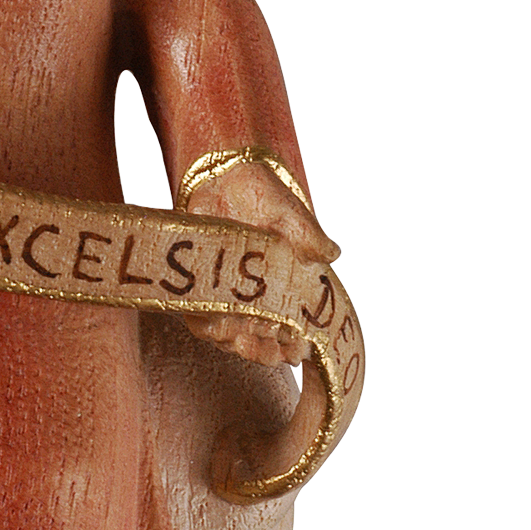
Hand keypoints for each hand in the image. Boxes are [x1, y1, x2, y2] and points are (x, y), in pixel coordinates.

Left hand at [184, 158, 339, 367]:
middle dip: (265, 351)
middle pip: (260, 341)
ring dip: (236, 344)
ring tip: (242, 342)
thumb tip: (332, 254)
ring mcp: (226, 296)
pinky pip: (198, 317)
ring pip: (230, 335)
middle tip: (270, 352)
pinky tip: (216, 327)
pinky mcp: (198, 288)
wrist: (226, 177)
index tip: (298, 350)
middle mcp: (254, 299)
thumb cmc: (265, 198)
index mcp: (283, 291)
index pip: (291, 330)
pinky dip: (206, 326)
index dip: (294, 346)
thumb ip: (310, 238)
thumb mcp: (293, 217)